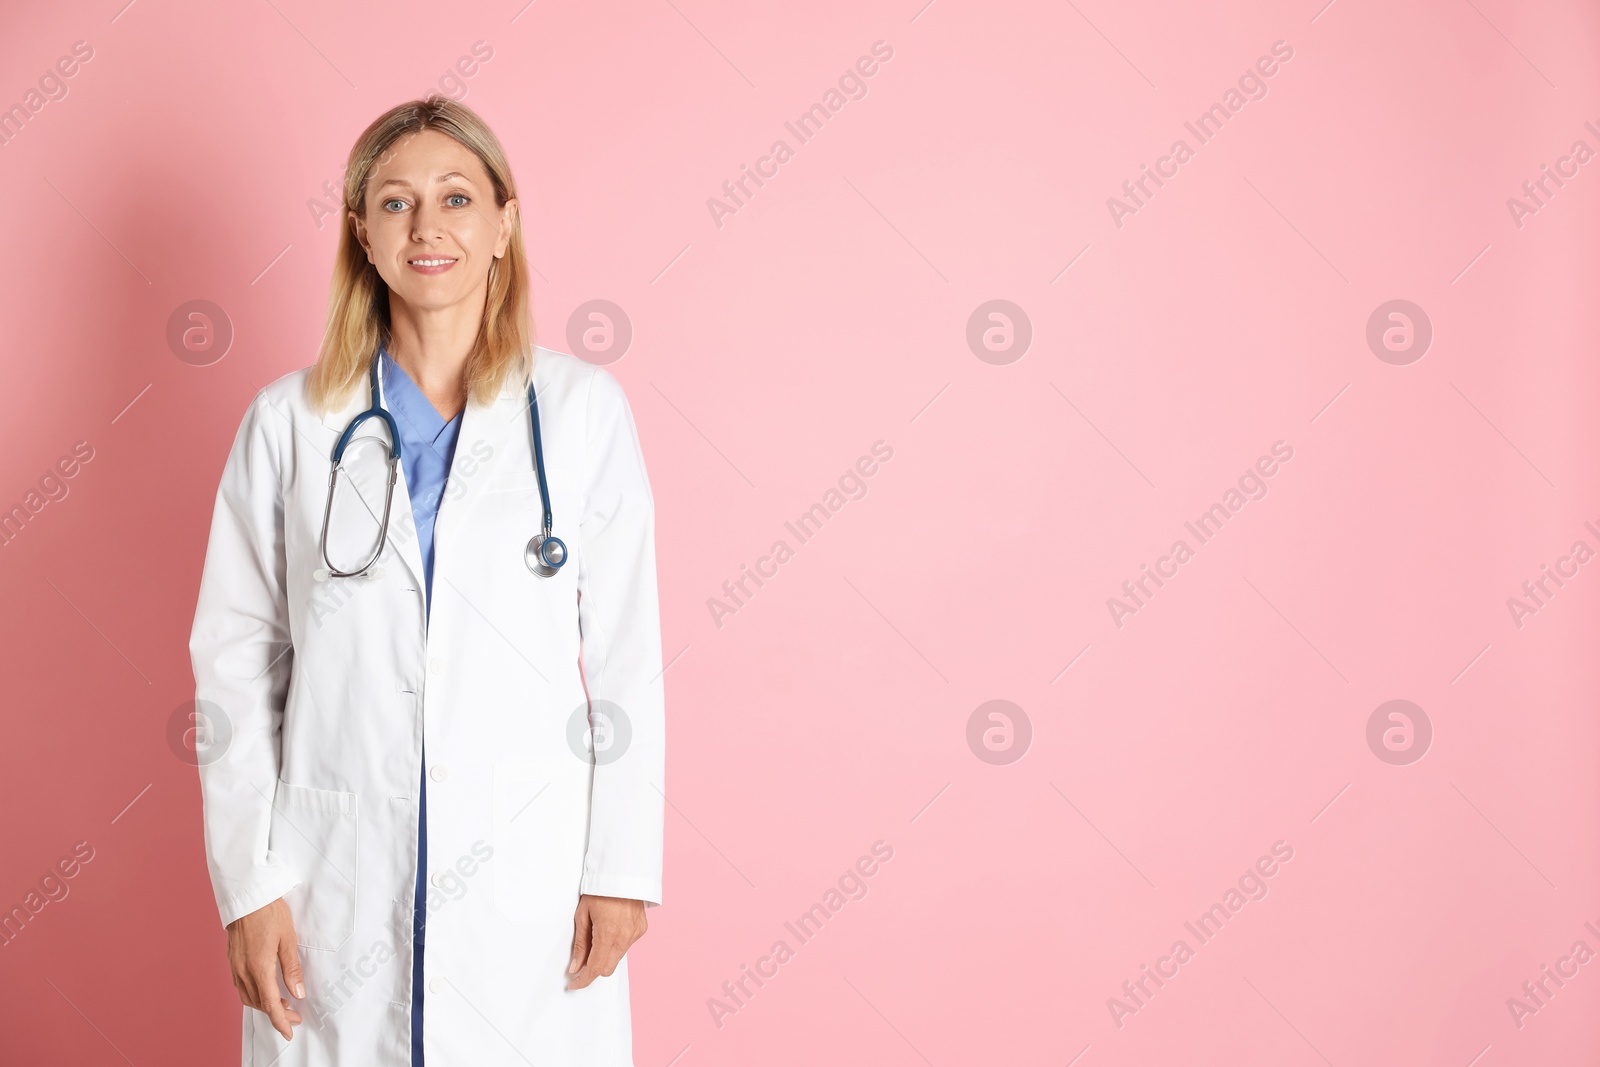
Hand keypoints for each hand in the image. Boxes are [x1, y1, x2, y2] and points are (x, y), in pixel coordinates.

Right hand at [227, 897, 304, 1039]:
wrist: (247, 896)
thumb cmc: (269, 913)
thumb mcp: (288, 939)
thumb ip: (292, 968)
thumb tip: (298, 993)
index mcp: (259, 968)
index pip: (270, 1004)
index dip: (280, 1021)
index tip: (289, 1031)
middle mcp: (243, 971)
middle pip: (259, 1003)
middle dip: (276, 1014)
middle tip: (295, 1015)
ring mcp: (235, 966)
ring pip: (248, 997)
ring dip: (265, 1004)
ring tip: (283, 1003)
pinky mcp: (232, 960)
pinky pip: (242, 986)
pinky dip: (255, 994)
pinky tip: (266, 989)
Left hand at [566, 894, 646, 989]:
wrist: (623, 872)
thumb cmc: (599, 890)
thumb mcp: (582, 915)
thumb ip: (580, 945)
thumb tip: (575, 967)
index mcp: (607, 933)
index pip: (595, 968)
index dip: (583, 980)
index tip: (574, 984)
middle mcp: (624, 936)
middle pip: (608, 968)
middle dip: (594, 969)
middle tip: (582, 961)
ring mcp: (635, 933)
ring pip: (617, 958)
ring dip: (605, 956)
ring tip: (597, 936)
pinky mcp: (641, 929)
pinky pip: (626, 946)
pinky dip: (616, 945)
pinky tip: (611, 929)